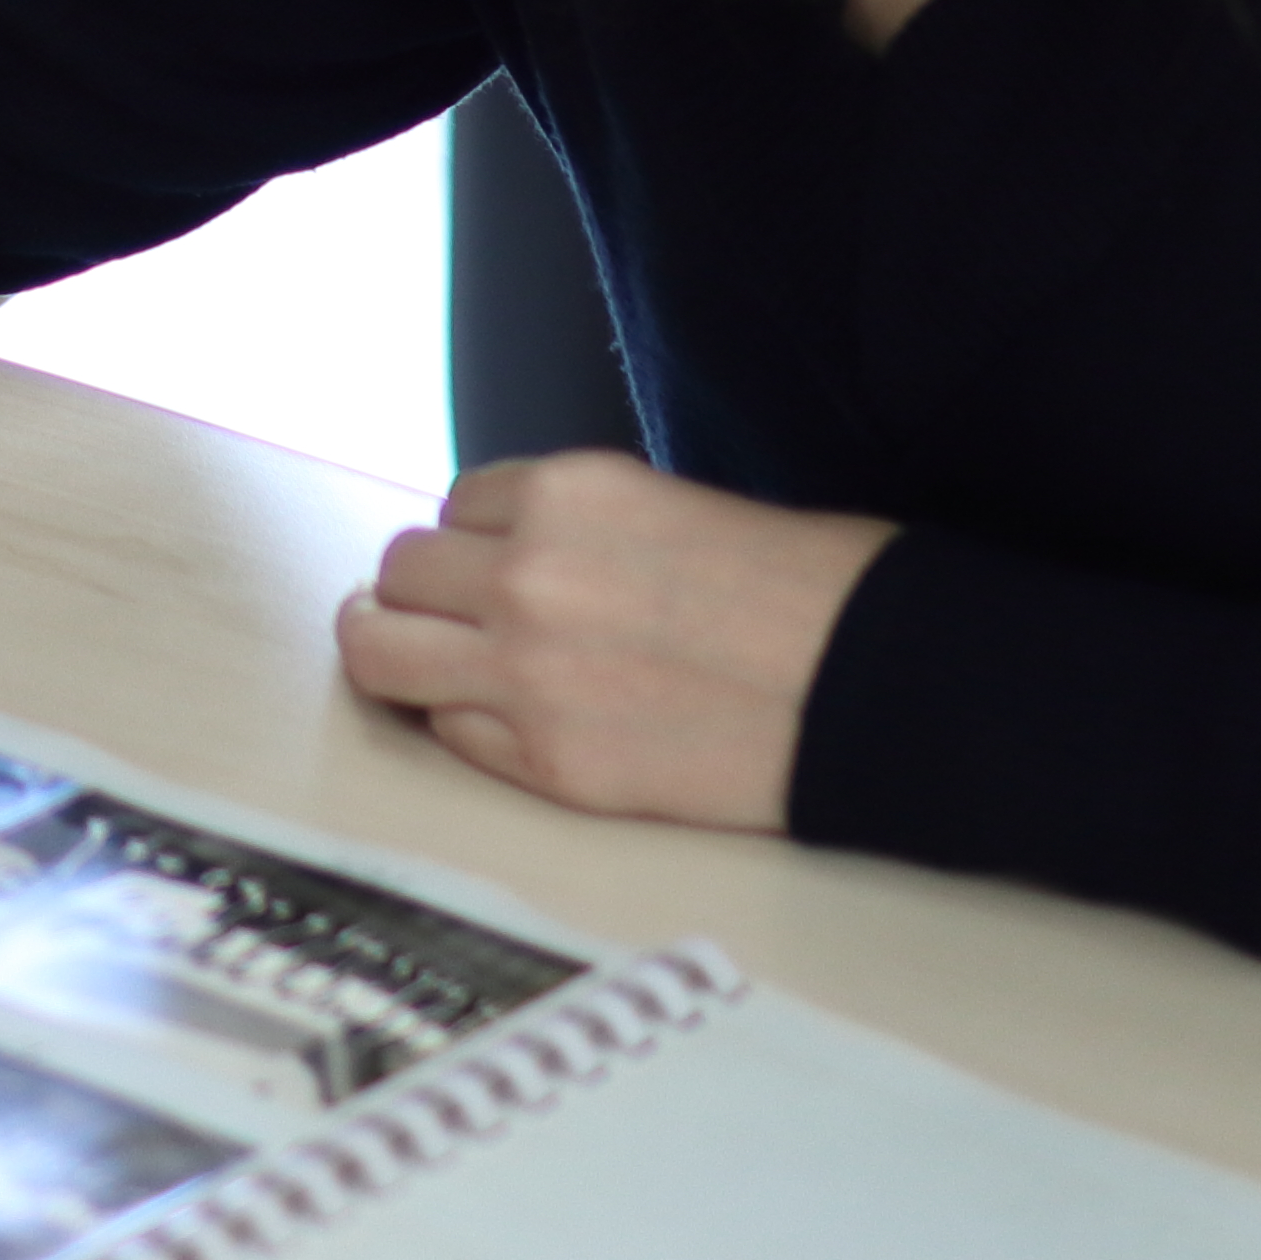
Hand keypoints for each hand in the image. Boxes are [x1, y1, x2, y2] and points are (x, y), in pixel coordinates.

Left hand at [333, 451, 898, 831]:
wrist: (880, 691)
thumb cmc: (810, 592)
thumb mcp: (673, 506)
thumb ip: (577, 525)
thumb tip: (512, 551)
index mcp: (567, 494)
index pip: (456, 506)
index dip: (476, 540)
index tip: (498, 565)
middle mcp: (526, 575)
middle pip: (400, 572)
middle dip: (425, 593)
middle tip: (453, 619)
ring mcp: (525, 675)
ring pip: (380, 650)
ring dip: (398, 651)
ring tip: (425, 665)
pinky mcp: (547, 765)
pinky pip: (446, 732)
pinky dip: (460, 725)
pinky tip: (505, 721)